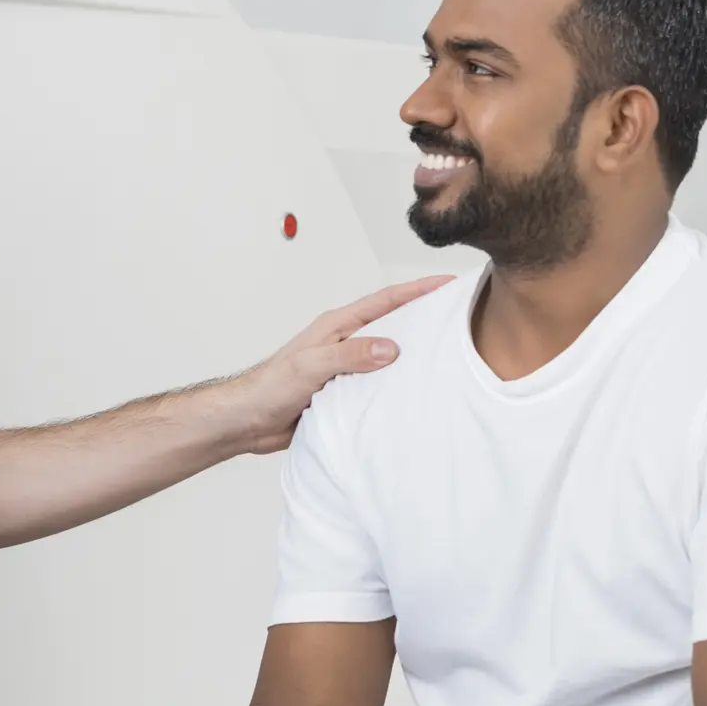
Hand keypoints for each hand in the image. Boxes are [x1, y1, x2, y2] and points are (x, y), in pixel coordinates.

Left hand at [222, 277, 453, 453]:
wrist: (247, 422)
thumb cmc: (268, 387)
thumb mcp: (310, 365)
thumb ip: (347, 355)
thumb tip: (390, 347)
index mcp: (337, 326)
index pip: (385, 301)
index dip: (417, 290)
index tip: (447, 283)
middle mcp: (345, 344)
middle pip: (393, 326)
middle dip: (425, 320)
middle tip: (459, 319)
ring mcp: (347, 370)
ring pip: (388, 360)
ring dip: (413, 359)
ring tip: (450, 360)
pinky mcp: (345, 396)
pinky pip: (378, 389)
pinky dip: (397, 390)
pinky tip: (416, 398)